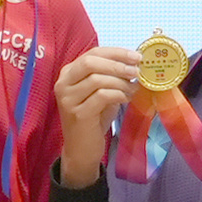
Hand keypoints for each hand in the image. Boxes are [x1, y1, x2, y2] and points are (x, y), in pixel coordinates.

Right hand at [55, 44, 139, 187]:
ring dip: (121, 83)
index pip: (93, 53)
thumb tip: (134, 64)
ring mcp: (68, 99)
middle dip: (117, 64)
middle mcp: (63, 83)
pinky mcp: (77, 113)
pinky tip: (126, 99)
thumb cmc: (93, 118)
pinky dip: (118, 95)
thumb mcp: (101, 91)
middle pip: (91, 62)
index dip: (116, 52)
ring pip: (97, 79)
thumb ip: (111, 76)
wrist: (81, 148)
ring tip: (133, 89)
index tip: (137, 57)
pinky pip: (102, 96)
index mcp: (69, 73)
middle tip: (136, 71)